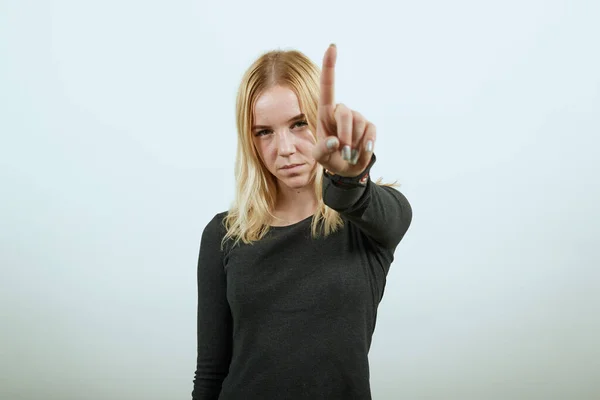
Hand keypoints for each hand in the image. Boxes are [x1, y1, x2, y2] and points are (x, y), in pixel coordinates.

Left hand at [312, 44, 375, 176]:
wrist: (347, 169)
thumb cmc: (329, 158)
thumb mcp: (319, 157)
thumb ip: (322, 150)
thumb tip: (334, 141)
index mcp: (325, 113)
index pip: (327, 86)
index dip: (330, 66)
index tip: (332, 46)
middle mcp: (341, 111)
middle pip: (345, 114)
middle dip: (345, 134)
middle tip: (344, 152)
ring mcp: (357, 118)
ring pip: (359, 124)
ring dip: (354, 143)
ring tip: (349, 154)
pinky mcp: (369, 127)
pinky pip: (370, 133)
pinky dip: (366, 145)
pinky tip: (362, 151)